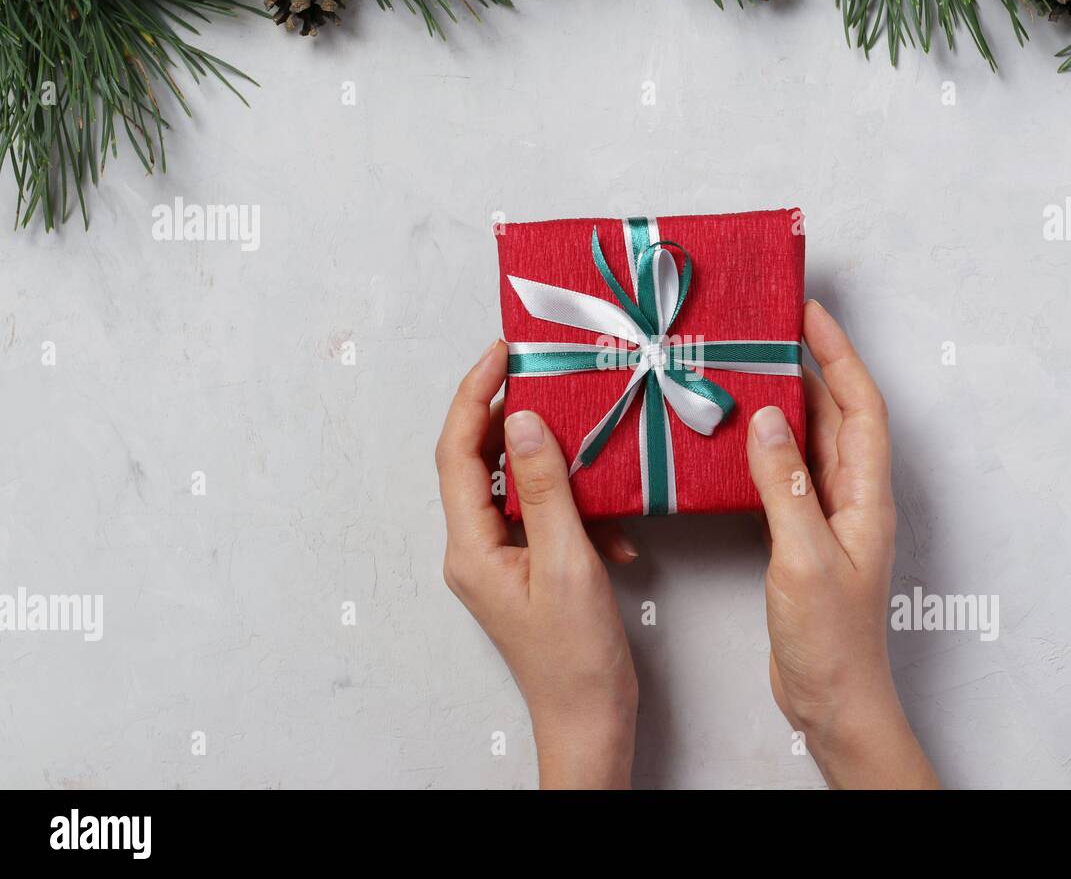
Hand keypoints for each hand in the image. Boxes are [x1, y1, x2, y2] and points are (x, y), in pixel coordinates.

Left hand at [436, 341, 637, 788]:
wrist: (590, 719)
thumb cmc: (575, 656)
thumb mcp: (566, 562)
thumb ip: (544, 488)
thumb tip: (520, 420)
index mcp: (470, 546)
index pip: (457, 451)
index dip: (474, 395)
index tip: (504, 352)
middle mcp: (473, 547)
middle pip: (478, 461)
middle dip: (509, 416)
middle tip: (546, 375)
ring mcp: (498, 558)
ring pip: (515, 485)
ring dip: (552, 465)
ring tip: (589, 445)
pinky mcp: (525, 567)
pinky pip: (541, 515)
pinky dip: (576, 510)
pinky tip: (612, 531)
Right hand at [746, 300, 937, 788]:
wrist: (832, 698)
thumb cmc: (831, 639)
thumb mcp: (805, 556)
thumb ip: (785, 486)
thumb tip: (766, 418)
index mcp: (867, 497)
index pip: (861, 407)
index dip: (840, 355)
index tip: (809, 315)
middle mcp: (852, 498)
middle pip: (836, 416)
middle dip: (809, 367)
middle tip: (769, 331)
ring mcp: (828, 517)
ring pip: (809, 443)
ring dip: (785, 405)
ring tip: (748, 369)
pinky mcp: (802, 537)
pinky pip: (786, 475)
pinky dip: (766, 449)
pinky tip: (738, 439)